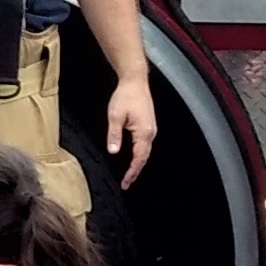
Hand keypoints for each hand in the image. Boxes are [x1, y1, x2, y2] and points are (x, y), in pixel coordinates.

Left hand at [105, 74, 157, 188]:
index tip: (125, 182)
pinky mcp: (148, 125)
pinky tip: (133, 158)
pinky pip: (144, 144)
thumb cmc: (125, 96)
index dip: (132, 171)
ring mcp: (151, 129)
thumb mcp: (115, 116)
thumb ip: (114, 135)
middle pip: (144, 157)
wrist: (135, 82)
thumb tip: (114, 152)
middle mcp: (151, 132)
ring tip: (129, 174)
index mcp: (144, 132)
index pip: (139, 158)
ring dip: (138, 163)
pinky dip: (139, 154)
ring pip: (145, 151)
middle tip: (126, 183)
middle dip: (135, 171)